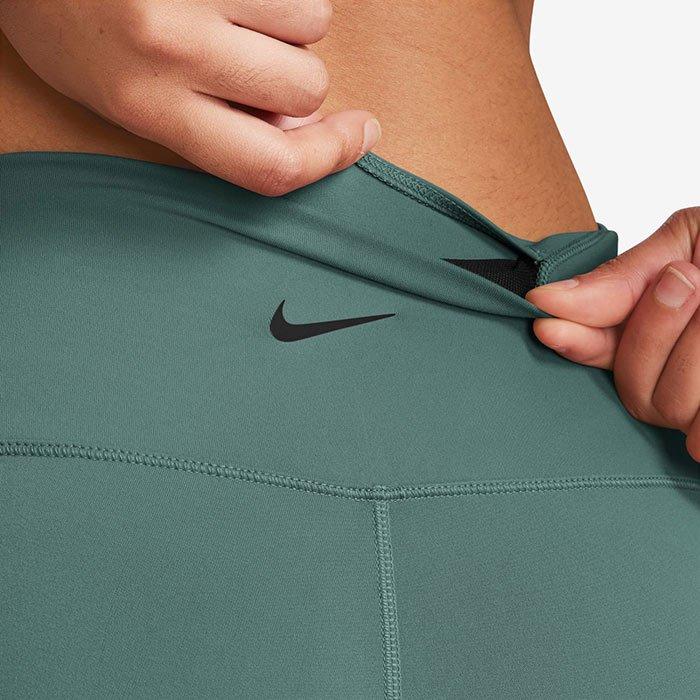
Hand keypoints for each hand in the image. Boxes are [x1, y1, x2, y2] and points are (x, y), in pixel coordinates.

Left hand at [0, 0, 380, 193]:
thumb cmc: (63, 18)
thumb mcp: (117, 97)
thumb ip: (205, 127)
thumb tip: (292, 126)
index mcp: (148, 106)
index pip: (269, 164)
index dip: (328, 160)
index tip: (359, 138)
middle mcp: (172, 47)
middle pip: (304, 87)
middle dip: (294, 76)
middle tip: (250, 57)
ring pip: (311, 20)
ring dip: (285, 19)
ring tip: (225, 6)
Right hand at [526, 208, 699, 460]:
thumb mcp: (691, 242)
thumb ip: (624, 278)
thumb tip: (548, 303)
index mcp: (657, 332)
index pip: (599, 351)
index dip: (572, 340)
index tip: (547, 322)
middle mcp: (680, 380)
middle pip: (640, 394)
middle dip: (660, 334)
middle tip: (691, 281)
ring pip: (678, 417)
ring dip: (699, 356)